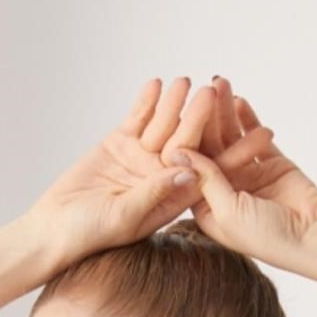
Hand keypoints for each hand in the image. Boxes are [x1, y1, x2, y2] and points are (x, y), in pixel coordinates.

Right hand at [21, 77, 277, 271]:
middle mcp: (162, 177)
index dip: (237, 154)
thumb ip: (156, 193)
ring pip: (164, 126)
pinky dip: (144, 103)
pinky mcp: (119, 144)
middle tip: (218, 91)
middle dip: (204, 118)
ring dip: (175, 104)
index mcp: (173, 199)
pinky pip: (136, 119)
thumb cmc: (89, 234)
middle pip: (190, 142)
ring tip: (186, 81)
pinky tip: (156, 84)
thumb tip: (191, 171)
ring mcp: (141, 159)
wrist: (54, 229)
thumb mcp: (125, 215)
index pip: (212, 172)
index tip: (262, 135)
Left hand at [157, 75, 316, 271]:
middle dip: (205, 119)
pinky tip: (238, 99)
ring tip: (219, 83)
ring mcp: (248, 175)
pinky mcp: (270, 162)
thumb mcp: (228, 211)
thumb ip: (205, 180)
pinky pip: (253, 134)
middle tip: (201, 90)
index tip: (177, 113)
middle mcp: (225, 190)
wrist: (315, 236)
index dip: (184, 141)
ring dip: (224, 112)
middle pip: (209, 148)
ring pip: (230, 137)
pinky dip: (246, 117)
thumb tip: (177, 151)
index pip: (190, 169)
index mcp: (208, 208)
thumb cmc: (268, 237)